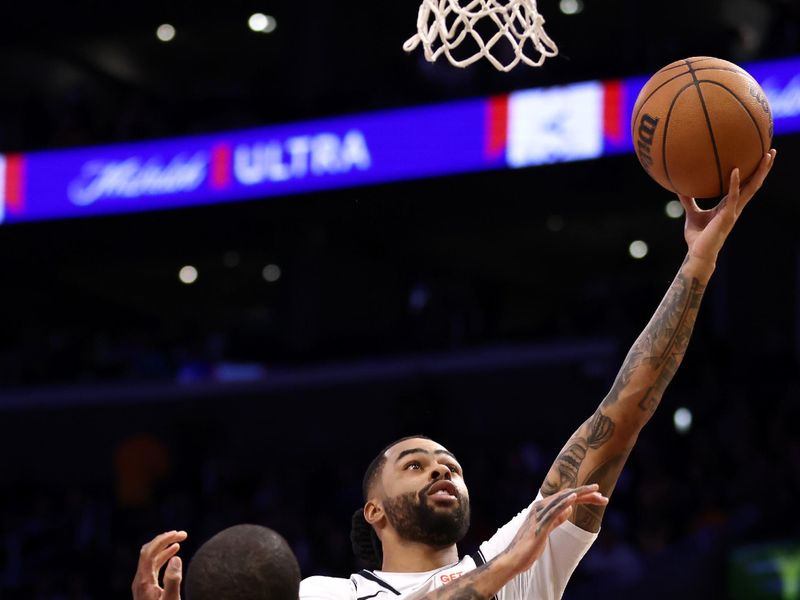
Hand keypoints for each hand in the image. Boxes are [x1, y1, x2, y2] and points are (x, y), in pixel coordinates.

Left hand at [132, 530, 186, 599]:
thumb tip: (176, 557)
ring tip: (179, 542)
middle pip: (147, 552)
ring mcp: (142, 585)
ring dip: (164, 548)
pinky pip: (152, 566)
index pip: (149, 552)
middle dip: (163, 540)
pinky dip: (163, 557)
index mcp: (143, 581)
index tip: (180, 534)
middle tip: (182, 534)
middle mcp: (140, 581)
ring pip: (150, 559)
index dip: (163, 539)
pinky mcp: (146, 589)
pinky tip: (173, 557)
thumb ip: (173, 579)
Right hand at [501, 484, 607, 574]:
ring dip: (580, 494)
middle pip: (566, 495)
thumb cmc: (529, 546)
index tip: (597, 496)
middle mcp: (540, 507)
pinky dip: (564, 503)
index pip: (565, 498)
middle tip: (601, 492)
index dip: (582, 496)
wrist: (514, 559)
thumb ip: (557, 519)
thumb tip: (570, 509)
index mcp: (542, 507)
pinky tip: (574, 498)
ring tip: (594, 491)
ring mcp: (539, 514)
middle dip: (585, 493)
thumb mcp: (547, 530)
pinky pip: (554, 511)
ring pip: (562, 500)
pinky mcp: (540, 524)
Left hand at [679, 149, 775, 264]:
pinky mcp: (727, 216)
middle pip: (754, 184)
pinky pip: (732, 197)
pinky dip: (734, 183)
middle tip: (771, 151)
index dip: (754, 173)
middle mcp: (736, 207)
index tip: (759, 157)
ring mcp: (733, 211)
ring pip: (751, 188)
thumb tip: (679, 187)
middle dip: (764, 168)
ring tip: (766, 156)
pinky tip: (735, 170)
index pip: (746, 186)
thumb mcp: (692, 214)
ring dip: (760, 172)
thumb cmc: (697, 237)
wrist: (698, 253)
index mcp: (729, 205)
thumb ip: (688, 200)